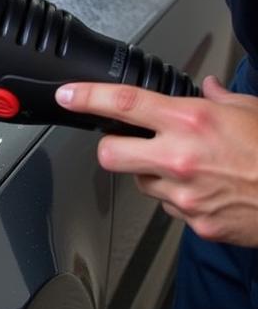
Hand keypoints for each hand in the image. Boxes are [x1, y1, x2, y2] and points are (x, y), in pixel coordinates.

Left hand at [55, 76, 257, 245]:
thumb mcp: (252, 110)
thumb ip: (219, 98)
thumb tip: (207, 86)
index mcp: (191, 121)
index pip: (123, 104)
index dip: (87, 98)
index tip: (68, 95)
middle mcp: (180, 157)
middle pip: (110, 154)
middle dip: (113, 147)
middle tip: (129, 142)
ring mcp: (185, 194)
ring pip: (140, 182)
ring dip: (152, 174)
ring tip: (190, 167)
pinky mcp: (194, 222)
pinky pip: (169, 207)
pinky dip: (179, 198)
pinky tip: (206, 190)